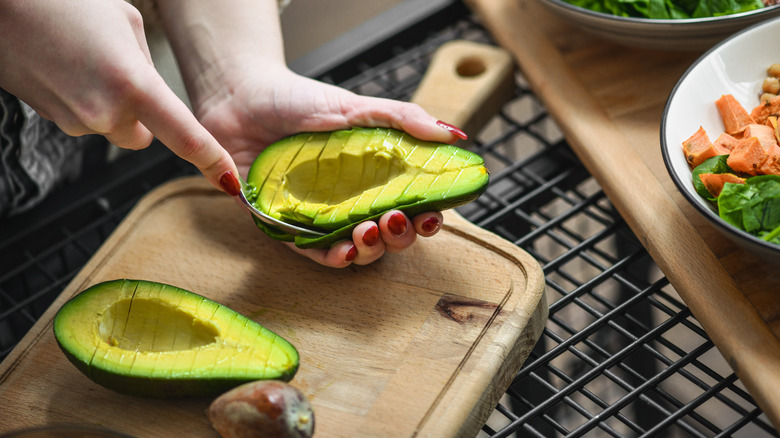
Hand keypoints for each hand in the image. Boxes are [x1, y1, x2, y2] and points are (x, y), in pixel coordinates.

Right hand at [0, 0, 238, 193]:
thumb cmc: (59, 1)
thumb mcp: (124, 22)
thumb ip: (146, 65)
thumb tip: (147, 90)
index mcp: (134, 85)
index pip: (186, 138)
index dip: (212, 162)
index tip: (229, 181)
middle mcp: (104, 113)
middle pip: (142, 137)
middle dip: (141, 115)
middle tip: (120, 73)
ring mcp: (72, 121)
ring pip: (110, 127)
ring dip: (108, 104)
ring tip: (84, 60)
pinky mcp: (49, 120)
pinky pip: (81, 119)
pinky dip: (81, 100)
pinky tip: (65, 66)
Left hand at [194, 67, 459, 266]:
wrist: (241, 95)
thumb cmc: (298, 99)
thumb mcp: (357, 106)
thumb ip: (404, 119)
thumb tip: (455, 135)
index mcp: (371, 176)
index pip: (409, 205)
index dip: (425, 217)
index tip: (433, 215)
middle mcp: (349, 200)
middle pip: (387, 234)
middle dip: (399, 237)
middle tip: (397, 221)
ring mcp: (319, 216)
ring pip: (355, 249)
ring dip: (370, 249)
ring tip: (370, 232)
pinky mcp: (285, 225)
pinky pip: (311, 252)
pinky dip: (330, 257)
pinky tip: (344, 252)